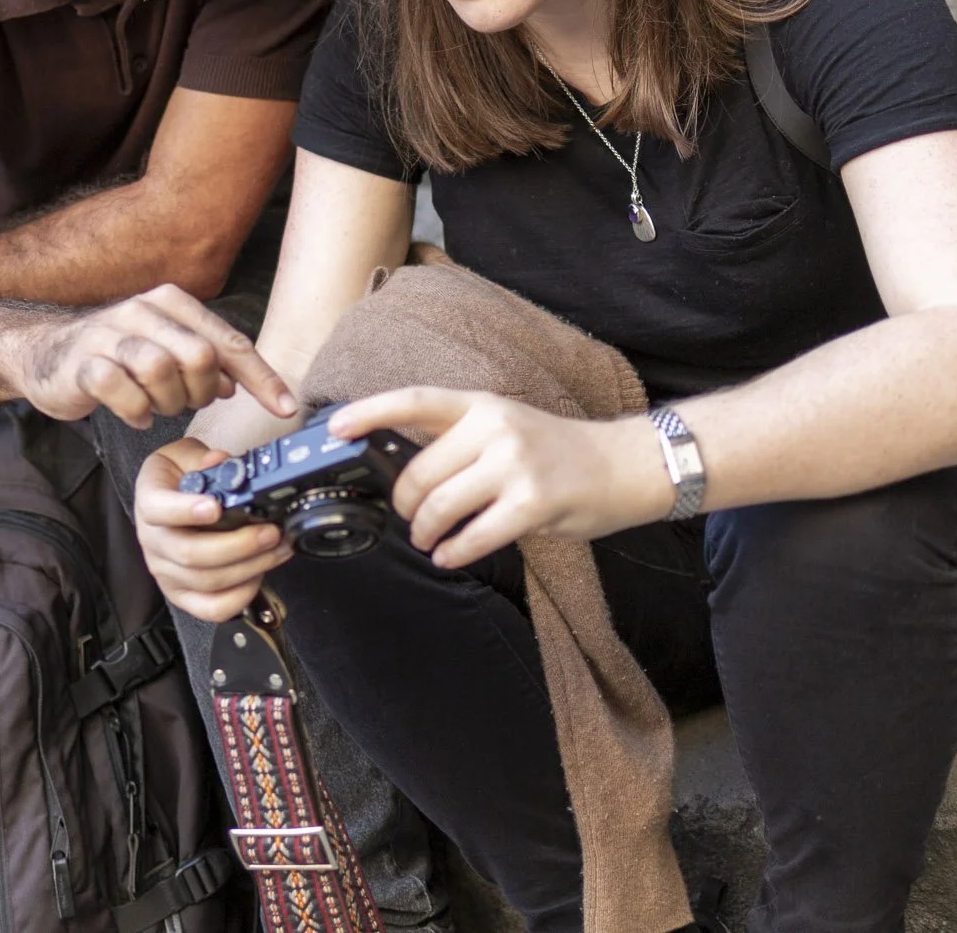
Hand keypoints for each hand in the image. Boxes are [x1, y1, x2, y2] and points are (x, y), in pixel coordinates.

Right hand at [13, 285, 297, 427]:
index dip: (261, 379)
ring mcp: (109, 334)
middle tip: (186, 403)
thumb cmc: (118, 356)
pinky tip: (133, 414)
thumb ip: (206, 363)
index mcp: (173, 303)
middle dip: (201, 392)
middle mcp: (143, 309)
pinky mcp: (83, 361)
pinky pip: (122, 390)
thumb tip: (235, 385)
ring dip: (166, 402)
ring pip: (161, 370)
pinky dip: (135, 412)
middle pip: (199, 355)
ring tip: (156, 406)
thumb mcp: (168, 351)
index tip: (285, 409)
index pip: (229, 342)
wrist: (47, 355)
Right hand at [134, 438, 291, 621]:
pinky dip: (240, 596)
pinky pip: (212, 608)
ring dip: (250, 567)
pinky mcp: (182, 594)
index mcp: (149, 500)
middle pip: (190, 553)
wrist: (171, 499)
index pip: (158, 509)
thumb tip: (221, 462)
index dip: (186, 510)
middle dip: (239, 545)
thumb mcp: (184, 454)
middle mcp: (152, 540)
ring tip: (278, 548)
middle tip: (270, 532)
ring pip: (207, 581)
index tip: (216, 507)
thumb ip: (201, 456)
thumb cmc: (180, 477)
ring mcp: (165, 571)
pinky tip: (259, 574)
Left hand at [327, 390, 672, 568]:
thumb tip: (405, 466)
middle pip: (419, 472)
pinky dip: (454, 552)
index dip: (369, 412)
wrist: (622, 465)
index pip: (414, 400)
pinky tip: (450, 555)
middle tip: (410, 520)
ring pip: (441, 506)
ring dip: (426, 533)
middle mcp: (495, 427)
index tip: (334, 427)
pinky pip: (475, 536)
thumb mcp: (506, 425)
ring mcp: (514, 465)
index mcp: (482, 404)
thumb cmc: (557, 451)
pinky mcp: (533, 503)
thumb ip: (460, 439)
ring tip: (429, 541)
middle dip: (405, 505)